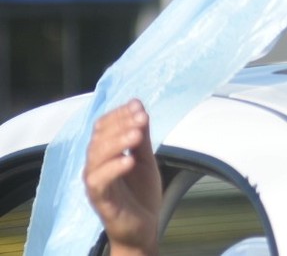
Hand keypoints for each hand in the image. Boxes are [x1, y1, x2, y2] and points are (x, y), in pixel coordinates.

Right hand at [84, 99, 160, 255]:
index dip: (118, 114)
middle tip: (142, 118)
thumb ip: (141, 135)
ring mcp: (96, 183)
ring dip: (117, 142)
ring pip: (96, 157)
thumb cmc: (141, 191)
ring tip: (137, 135)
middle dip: (120, 125)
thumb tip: (138, 105)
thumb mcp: (145, 158)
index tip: (138, 106)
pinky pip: (99, 182)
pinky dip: (113, 168)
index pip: (102, 127)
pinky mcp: (101, 200)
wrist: (144, 226)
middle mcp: (95, 166)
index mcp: (104, 154)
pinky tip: (129, 160)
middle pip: (98, 139)